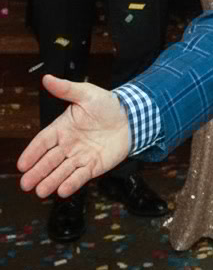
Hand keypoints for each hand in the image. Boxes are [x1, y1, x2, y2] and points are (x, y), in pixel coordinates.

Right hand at [18, 75, 132, 198]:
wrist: (134, 116)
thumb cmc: (109, 104)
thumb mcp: (87, 93)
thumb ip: (66, 89)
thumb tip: (47, 78)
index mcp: (63, 127)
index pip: (43, 141)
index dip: (32, 153)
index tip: (22, 164)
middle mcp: (69, 144)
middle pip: (49, 160)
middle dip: (36, 172)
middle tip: (25, 184)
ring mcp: (80, 156)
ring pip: (62, 171)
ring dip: (50, 181)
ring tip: (40, 191)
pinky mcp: (93, 166)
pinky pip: (80, 176)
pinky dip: (71, 184)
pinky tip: (62, 190)